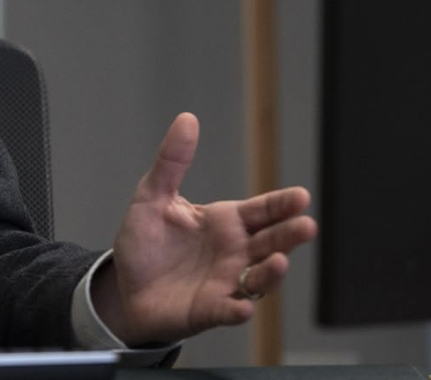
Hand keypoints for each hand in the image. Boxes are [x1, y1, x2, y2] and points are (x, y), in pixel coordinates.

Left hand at [89, 112, 316, 344]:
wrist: (124, 286)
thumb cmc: (145, 242)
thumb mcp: (153, 197)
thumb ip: (171, 162)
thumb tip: (186, 119)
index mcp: (226, 222)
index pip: (262, 211)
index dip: (282, 205)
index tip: (301, 197)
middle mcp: (235, 253)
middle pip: (270, 242)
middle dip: (289, 235)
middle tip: (306, 226)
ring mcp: (226, 283)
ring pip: (259, 278)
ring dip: (271, 273)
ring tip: (280, 261)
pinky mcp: (209, 310)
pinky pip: (229, 311)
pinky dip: (238, 310)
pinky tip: (244, 307)